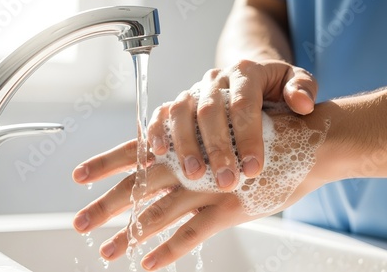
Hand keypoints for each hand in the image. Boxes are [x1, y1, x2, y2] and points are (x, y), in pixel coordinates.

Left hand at [72, 107, 328, 270]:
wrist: (307, 136)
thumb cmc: (269, 130)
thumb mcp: (229, 128)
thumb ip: (203, 141)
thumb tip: (178, 148)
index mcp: (189, 141)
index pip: (137, 151)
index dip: (107, 162)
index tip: (80, 175)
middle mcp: (191, 164)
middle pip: (139, 187)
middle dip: (107, 205)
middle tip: (80, 222)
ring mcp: (209, 187)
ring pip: (159, 214)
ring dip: (130, 235)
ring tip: (106, 252)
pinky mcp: (229, 209)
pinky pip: (192, 234)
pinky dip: (169, 249)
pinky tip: (149, 263)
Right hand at [148, 59, 317, 191]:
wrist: (251, 79)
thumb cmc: (276, 88)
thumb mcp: (296, 82)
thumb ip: (302, 88)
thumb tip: (300, 104)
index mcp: (246, 72)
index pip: (243, 103)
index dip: (247, 137)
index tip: (253, 169)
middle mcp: (216, 79)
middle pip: (210, 110)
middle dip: (217, 148)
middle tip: (226, 181)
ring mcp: (195, 90)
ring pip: (182, 111)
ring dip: (185, 145)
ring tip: (194, 175)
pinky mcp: (180, 102)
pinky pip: (162, 112)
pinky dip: (156, 131)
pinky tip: (157, 153)